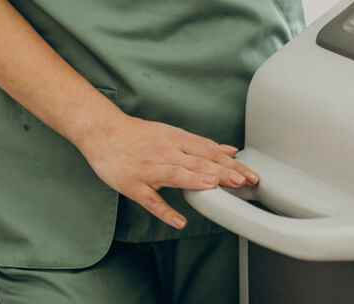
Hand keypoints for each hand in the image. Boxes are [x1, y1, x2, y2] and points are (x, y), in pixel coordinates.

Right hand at [75, 112, 256, 229]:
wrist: (102, 131)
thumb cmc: (139, 135)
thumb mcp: (173, 134)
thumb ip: (202, 145)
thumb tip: (231, 149)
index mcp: (177, 140)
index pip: (210, 152)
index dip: (231, 164)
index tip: (251, 175)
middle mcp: (166, 153)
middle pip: (198, 162)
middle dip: (222, 172)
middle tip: (244, 182)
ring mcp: (149, 169)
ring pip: (176, 174)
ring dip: (197, 181)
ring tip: (215, 188)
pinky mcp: (133, 185)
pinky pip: (150, 200)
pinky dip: (165, 211)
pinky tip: (179, 221)